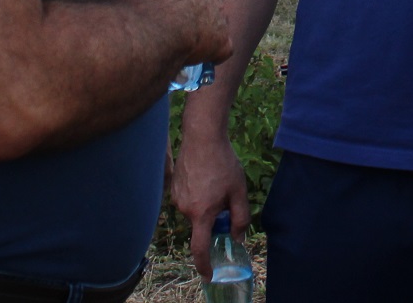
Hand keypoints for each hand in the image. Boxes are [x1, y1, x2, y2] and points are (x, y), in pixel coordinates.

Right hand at [126, 0, 233, 66]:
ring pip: (218, 21)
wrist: (147, 28)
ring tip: (182, 41)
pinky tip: (198, 58)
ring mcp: (219, 14)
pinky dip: (213, 54)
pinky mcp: (222, 39)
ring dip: (206, 30)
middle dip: (199, 6)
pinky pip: (224, 48)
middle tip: (178, 19)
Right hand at [172, 128, 250, 275]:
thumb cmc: (223, 163)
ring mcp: (176, 198)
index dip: (204, 265)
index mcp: (201, 213)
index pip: (200, 248)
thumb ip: (240, 218)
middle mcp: (184, 208)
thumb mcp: (238, 191)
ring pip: (195, 211)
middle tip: (225, 198)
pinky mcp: (172, 187)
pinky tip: (205, 176)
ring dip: (205, 205)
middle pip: (201, 225)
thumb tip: (238, 238)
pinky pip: (188, 199)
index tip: (209, 275)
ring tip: (214, 181)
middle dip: (213, 218)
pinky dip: (198, 195)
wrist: (202, 137)